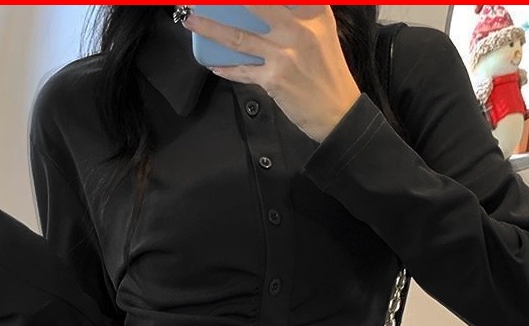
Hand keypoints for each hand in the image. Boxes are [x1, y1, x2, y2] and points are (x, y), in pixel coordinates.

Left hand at [182, 5, 359, 141]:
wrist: (338, 112)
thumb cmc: (328, 73)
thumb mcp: (323, 34)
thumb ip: (301, 15)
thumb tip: (268, 9)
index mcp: (314, 13)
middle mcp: (299, 29)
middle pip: (256, 4)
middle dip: (226, 0)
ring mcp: (284, 54)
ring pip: (239, 36)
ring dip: (210, 27)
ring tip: (190, 19)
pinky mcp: (274, 79)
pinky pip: (242, 70)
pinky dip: (226, 67)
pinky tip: (212, 63)